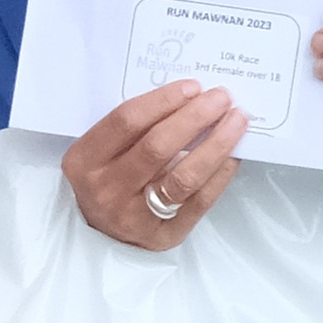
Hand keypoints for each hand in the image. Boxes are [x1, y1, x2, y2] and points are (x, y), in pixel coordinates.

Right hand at [62, 80, 247, 249]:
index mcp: (86, 160)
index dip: (163, 100)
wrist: (101, 235)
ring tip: (236, 121)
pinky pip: (200, 200)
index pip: (127, 121)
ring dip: (216, 143)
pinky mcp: (164, 233)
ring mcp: (135, 215)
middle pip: (157, 146)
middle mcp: (107, 189)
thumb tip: (189, 99)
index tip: (192, 87)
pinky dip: (221, 173)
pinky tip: (233, 153)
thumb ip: (135, 128)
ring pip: (184, 176)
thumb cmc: (106, 180)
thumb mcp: (102, 152)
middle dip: (195, 117)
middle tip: (221, 98)